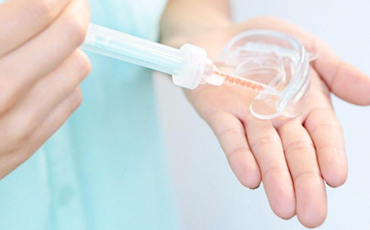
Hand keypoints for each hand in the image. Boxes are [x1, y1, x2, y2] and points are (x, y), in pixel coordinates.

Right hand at [0, 0, 90, 178]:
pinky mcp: (28, 143)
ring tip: (54, 44)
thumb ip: (0, 23)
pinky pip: (71, 98)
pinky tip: (46, 77)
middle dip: (77, 12)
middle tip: (74, 4)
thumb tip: (41, 6)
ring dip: (71, 49)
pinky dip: (65, 81)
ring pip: (77, 67)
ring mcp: (17, 124)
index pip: (38, 10)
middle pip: (68, 37)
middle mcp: (0, 91)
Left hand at [185, 17, 369, 227]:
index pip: (323, 135)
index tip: (336, 177)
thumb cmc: (267, 43)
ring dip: (274, 178)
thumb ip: (336, 71)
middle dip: (304, 182)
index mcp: (305, 104)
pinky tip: (250, 178)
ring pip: (264, 152)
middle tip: (312, 215)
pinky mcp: (220, 114)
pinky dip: (240, 157)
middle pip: (296, 153)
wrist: (222, 37)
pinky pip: (231, 138)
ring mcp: (248, 118)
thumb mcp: (308, 48)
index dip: (330, 155)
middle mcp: (279, 118)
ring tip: (283, 207)